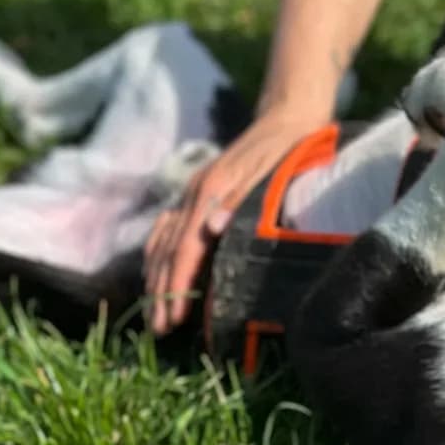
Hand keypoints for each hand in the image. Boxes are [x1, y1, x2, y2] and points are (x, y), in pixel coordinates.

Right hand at [144, 105, 324, 334]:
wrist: (286, 116)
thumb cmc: (288, 149)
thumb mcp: (273, 173)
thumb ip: (241, 201)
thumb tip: (212, 228)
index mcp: (211, 190)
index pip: (186, 247)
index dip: (178, 283)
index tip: (173, 316)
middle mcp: (194, 193)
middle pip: (169, 249)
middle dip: (162, 290)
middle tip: (159, 327)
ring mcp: (192, 193)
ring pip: (163, 240)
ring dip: (156, 276)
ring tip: (156, 310)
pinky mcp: (197, 194)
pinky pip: (167, 228)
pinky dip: (159, 254)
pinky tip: (157, 273)